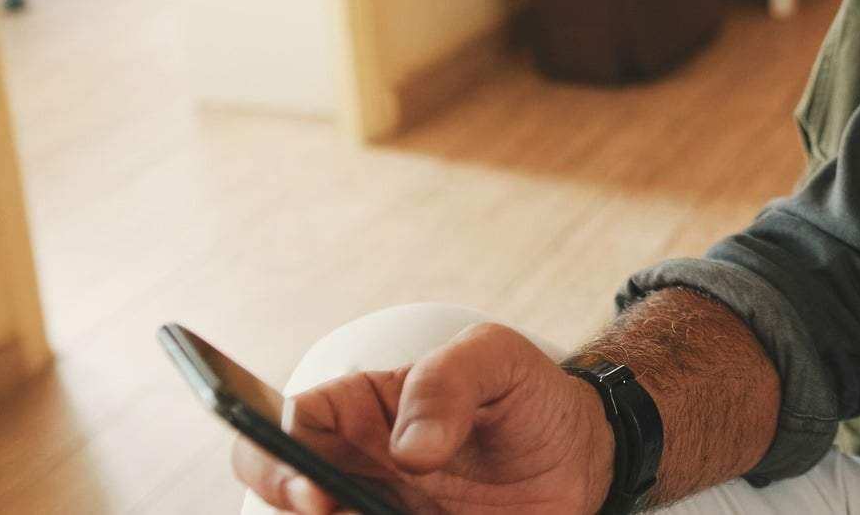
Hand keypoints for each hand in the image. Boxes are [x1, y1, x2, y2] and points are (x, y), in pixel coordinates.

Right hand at [232, 323, 614, 514]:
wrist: (583, 453)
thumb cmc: (526, 394)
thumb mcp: (498, 358)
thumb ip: (448, 381)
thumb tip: (408, 449)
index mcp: (359, 410)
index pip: (285, 426)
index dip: (275, 458)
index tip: (315, 489)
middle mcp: (356, 468)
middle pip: (286, 494)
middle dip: (292, 505)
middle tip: (336, 512)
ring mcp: (378, 509)